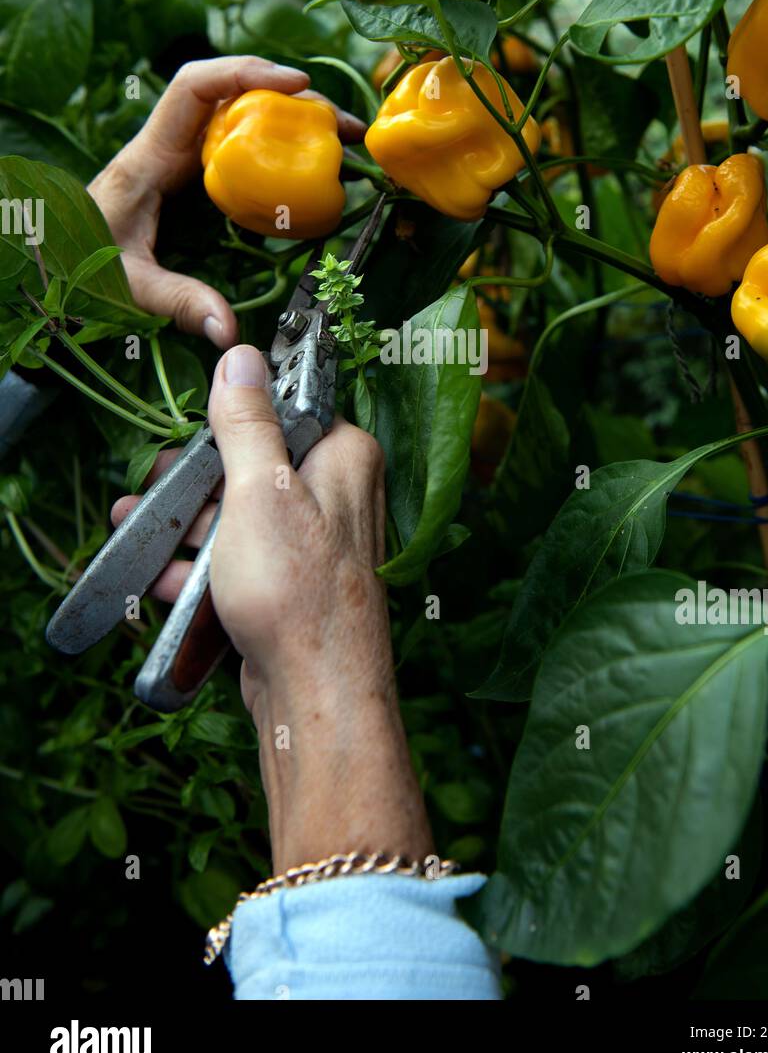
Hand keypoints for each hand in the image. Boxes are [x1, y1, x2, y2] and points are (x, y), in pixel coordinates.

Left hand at [89, 56, 365, 349]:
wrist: (50, 261)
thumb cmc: (80, 264)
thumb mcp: (129, 284)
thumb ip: (177, 302)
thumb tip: (230, 331)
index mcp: (148, 156)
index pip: (194, 88)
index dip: (245, 74)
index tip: (297, 86)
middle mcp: (166, 146)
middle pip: (229, 94)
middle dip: (288, 97)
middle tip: (341, 124)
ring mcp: (179, 158)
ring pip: (237, 117)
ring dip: (288, 119)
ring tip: (339, 138)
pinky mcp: (189, 176)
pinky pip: (235, 146)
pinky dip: (274, 146)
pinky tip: (306, 164)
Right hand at [111, 345, 432, 869]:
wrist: (315, 694)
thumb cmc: (295, 589)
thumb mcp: (258, 489)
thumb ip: (247, 422)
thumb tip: (243, 358)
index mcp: (344, 456)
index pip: (286, 410)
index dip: (230, 423)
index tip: (188, 441)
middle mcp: (339, 495)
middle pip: (253, 466)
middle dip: (196, 484)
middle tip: (153, 494)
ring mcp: (316, 544)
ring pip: (242, 517)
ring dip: (188, 527)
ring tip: (137, 531)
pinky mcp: (294, 586)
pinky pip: (241, 562)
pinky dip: (202, 569)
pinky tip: (163, 580)